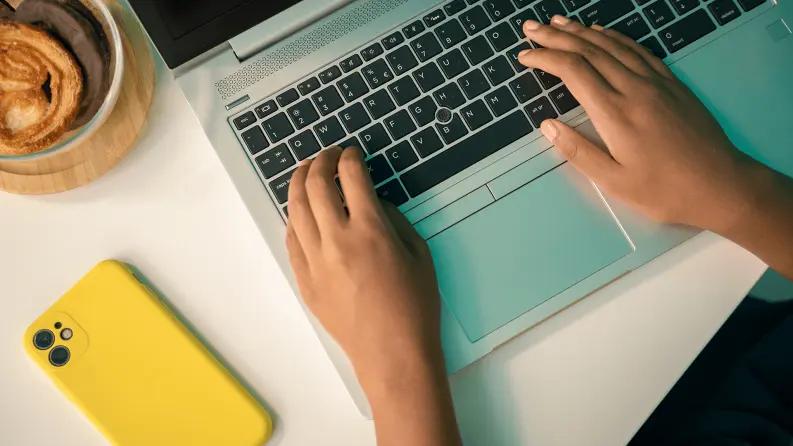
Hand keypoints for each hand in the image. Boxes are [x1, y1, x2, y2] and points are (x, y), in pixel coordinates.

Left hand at [285, 146, 441, 392]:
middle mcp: (336, 240)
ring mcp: (315, 262)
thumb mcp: (418, 253)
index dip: (350, 157)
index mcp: (370, 230)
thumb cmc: (415, 306)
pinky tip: (300, 212)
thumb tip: (371, 202)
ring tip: (305, 172)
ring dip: (299, 183)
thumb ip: (393, 220)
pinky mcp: (305, 281)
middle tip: (326, 155)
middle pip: (316, 185)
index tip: (352, 153)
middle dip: (320, 161)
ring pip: (295, 209)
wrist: (392, 354)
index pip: (351, 176)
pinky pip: (291, 240)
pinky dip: (294, 218)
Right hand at [519, 16, 756, 232]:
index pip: (573, 71)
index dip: (545, 58)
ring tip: (558, 23)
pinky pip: (638, 50)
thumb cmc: (665, 191)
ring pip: (612, 45)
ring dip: (582, 31)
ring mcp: (655, 83)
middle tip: (532, 28)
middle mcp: (634, 89)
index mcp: (615, 114)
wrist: (720, 184)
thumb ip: (578, 152)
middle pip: (589, 51)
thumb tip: (548, 126)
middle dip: (556, 37)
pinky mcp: (672, 84)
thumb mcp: (614, 182)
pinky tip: (602, 32)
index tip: (525, 56)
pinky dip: (615, 37)